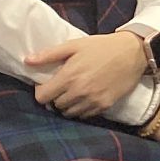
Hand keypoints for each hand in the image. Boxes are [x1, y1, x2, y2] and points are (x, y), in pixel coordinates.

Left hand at [26, 31, 149, 118]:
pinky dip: (82, 109)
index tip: (47, 85)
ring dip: (68, 105)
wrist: (133, 52)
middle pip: (55, 105)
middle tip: (63, 87)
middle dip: (55, 97)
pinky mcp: (104, 105)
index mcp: (69, 76)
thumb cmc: (102, 46)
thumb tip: (27, 61)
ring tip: (74, 93)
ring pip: (69, 113)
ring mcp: (92, 100)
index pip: (42, 97)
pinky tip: (86, 97)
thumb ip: (49, 54)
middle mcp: (79, 92)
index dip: (41, 91)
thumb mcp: (74, 45)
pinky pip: (85, 115)